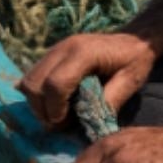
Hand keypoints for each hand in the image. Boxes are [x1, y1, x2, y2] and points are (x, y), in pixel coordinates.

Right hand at [17, 32, 158, 128]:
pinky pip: (31, 77)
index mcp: (83, 53)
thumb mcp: (130, 81)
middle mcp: (63, 48)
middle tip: (60, 124)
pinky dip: (37, 94)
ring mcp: (54, 49)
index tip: (65, 125)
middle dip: (43, 110)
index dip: (56, 110)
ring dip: (37, 104)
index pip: (55, 84)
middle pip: (34, 84)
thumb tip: (88, 122)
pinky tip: (54, 103)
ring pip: (28, 81)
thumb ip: (110, 101)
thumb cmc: (135, 59)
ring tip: (57, 115)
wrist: (134, 37)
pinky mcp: (51, 54)